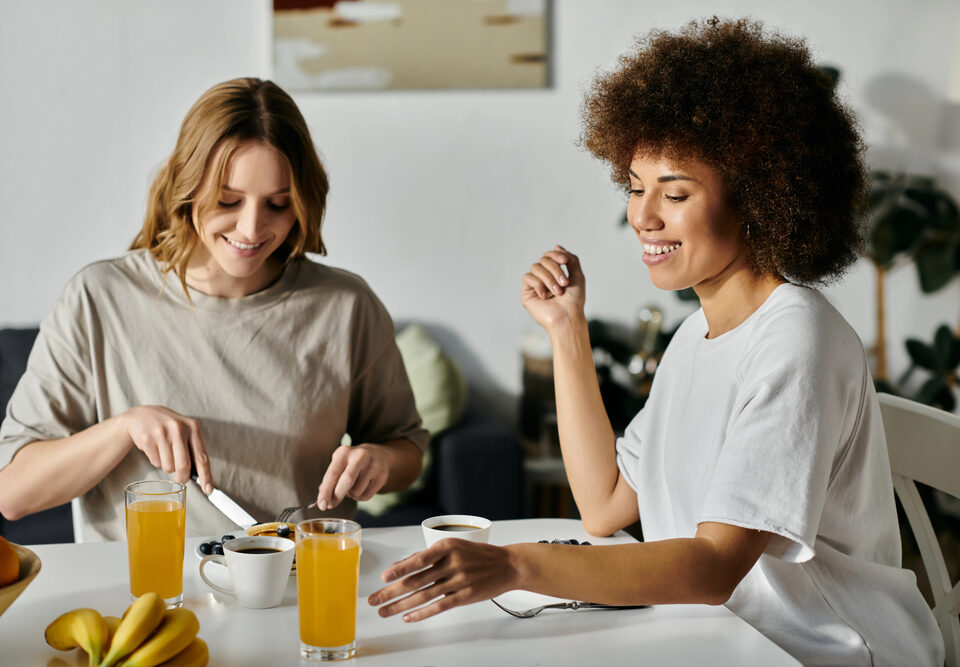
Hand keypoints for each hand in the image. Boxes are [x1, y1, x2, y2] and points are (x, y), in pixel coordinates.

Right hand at [118, 405, 212, 493]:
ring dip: (167, 467)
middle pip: (183, 466)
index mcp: (193, 427)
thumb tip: (202, 477)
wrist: (141, 416)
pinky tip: (154, 448)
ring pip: (168, 467)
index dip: (206, 475)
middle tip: (180, 479)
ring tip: (164, 453)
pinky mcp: (147, 438)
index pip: (202, 457)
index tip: (208, 490)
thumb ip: (193, 450)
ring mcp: (162, 433)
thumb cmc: (168, 428)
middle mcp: (178, 428)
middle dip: (182, 477)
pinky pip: (155, 462)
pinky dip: (156, 461)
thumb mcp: (184, 432)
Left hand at [315, 443, 389, 509]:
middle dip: (337, 496)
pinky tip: (362, 488)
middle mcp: (360, 456)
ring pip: (356, 491)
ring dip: (351, 495)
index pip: (333, 473)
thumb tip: (324, 500)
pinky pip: (366, 496)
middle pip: (347, 481)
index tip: (322, 505)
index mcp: (345, 452)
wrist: (378, 455)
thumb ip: (330, 480)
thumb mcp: (339, 463)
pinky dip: (360, 497)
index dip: (326, 491)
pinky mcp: (382, 476)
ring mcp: (374, 465)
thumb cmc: (353, 462)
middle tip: (331, 505)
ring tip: (353, 486)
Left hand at [368, 539, 518, 621]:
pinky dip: (422, 613)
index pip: (418, 559)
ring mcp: (459, 580)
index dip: (399, 569)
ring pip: (424, 595)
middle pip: (416, 580)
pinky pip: (439, 606)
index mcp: (447, 546)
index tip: (384, 577)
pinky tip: (408, 617)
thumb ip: (427, 556)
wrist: (508, 565)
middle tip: (375, 599)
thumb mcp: (454, 547)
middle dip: (392, 591)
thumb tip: (399, 565)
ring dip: (401, 605)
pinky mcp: (465, 595)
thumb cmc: (478, 554)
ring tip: (386, 611)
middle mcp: (452, 563)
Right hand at [521, 245, 586, 332]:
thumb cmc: (574, 300)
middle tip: (564, 283)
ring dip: (549, 278)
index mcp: (554, 273)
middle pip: (543, 259)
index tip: (564, 261)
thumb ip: (571, 259)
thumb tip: (556, 246)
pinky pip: (528, 277)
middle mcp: (543, 277)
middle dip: (555, 269)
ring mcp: (535, 285)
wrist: (568, 317)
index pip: (549, 255)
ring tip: (557, 292)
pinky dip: (539, 284)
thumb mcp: (578, 276)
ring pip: (536, 267)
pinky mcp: (527, 293)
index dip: (556, 255)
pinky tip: (545, 296)